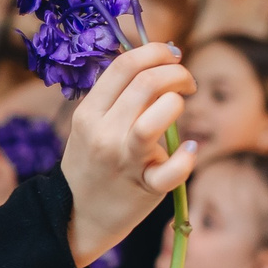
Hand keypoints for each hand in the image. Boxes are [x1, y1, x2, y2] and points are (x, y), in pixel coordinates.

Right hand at [60, 42, 196, 266]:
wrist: (77, 216)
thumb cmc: (92, 164)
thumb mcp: (90, 125)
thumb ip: (116, 97)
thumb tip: (156, 62)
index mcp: (89, 113)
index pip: (124, 65)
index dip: (154, 51)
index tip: (172, 55)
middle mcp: (103, 134)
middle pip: (145, 84)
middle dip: (176, 72)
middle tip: (186, 82)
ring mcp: (124, 161)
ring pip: (154, 119)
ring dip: (177, 103)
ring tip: (181, 106)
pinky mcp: (144, 188)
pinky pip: (170, 171)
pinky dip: (186, 158)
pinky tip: (190, 148)